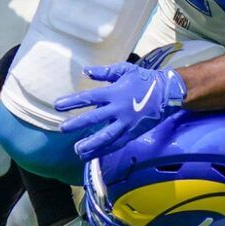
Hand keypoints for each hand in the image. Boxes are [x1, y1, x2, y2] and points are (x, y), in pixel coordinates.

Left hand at [55, 62, 186, 159]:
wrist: (167, 93)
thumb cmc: (144, 79)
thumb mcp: (124, 70)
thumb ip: (104, 72)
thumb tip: (86, 71)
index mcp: (115, 92)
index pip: (88, 97)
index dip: (72, 101)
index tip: (57, 105)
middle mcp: (119, 109)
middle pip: (95, 118)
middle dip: (77, 124)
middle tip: (62, 129)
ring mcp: (127, 123)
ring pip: (106, 137)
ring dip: (91, 144)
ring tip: (78, 150)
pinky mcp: (133, 133)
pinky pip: (117, 144)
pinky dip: (105, 150)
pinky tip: (94, 155)